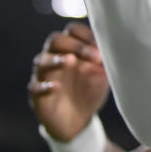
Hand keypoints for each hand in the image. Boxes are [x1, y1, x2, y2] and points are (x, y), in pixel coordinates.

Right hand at [28, 22, 108, 141]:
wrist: (77, 121)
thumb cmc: (89, 90)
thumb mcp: (102, 75)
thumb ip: (107, 61)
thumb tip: (116, 49)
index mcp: (71, 49)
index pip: (72, 30)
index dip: (86, 34)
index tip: (102, 45)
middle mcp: (54, 58)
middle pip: (55, 40)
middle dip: (75, 45)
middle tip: (95, 56)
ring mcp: (43, 76)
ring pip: (41, 60)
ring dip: (56, 59)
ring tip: (70, 60)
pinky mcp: (36, 95)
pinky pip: (34, 87)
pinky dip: (44, 86)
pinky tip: (56, 87)